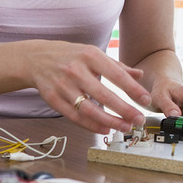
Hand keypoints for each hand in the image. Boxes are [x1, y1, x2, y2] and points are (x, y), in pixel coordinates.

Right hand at [27, 41, 152, 133]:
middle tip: (139, 120)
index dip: (133, 90)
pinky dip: (91, 125)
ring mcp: (63, 86)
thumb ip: (117, 66)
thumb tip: (140, 75)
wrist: (36, 58)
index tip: (146, 100)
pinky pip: (74, 116)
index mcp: (90, 56)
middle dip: (124, 110)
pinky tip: (105, 128)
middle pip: (104, 95)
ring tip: (125, 127)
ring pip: (89, 109)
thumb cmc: (71, 56)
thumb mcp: (94, 54)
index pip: (116, 75)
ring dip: (109, 121)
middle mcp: (76, 70)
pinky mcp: (53, 99)